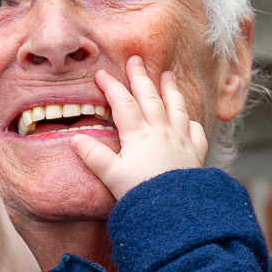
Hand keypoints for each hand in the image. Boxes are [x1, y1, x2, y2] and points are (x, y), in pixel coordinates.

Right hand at [72, 58, 208, 199]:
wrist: (174, 211)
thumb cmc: (141, 194)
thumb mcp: (112, 176)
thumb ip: (94, 156)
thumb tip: (76, 139)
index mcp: (138, 135)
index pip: (123, 103)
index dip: (111, 86)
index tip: (102, 74)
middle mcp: (161, 131)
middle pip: (150, 97)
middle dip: (141, 77)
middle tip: (136, 60)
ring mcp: (181, 140)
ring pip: (176, 108)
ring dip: (170, 90)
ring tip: (168, 76)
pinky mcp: (195, 154)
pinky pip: (196, 132)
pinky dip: (191, 122)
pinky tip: (189, 119)